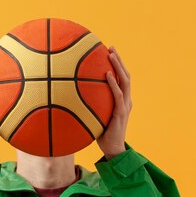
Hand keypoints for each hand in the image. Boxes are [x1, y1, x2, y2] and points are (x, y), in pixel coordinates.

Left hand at [96, 45, 131, 159]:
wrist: (112, 149)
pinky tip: (108, 74)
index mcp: (122, 100)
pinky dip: (114, 83)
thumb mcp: (95, 116)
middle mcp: (126, 100)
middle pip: (125, 75)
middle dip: (119, 60)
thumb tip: (69, 96)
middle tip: (110, 47)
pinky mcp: (121, 113)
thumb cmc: (101, 134)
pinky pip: (118, 95)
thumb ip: (88, 105)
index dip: (118, 65)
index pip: (122, 78)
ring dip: (118, 66)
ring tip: (111, 54)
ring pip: (125, 81)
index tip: (109, 52)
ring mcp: (125, 106)